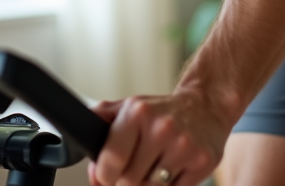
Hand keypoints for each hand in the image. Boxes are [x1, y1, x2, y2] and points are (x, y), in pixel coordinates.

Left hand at [88, 90, 228, 185]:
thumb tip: (77, 142)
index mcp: (138, 113)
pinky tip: (171, 171)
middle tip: (136, 168)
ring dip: (148, 184)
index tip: (107, 175)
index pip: (111, 162)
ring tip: (155, 167)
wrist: (206, 106)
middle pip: (129, 181)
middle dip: (127, 181)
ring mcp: (184, 146)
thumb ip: (100, 120)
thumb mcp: (129, 106)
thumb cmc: (163, 111)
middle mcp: (162, 128)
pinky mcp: (202, 162)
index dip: (104, 176)